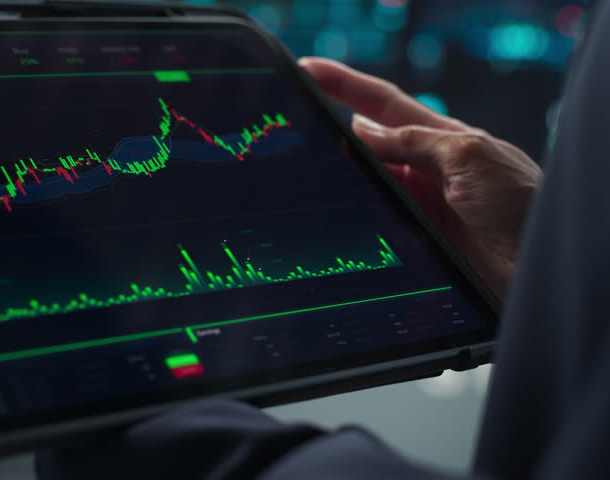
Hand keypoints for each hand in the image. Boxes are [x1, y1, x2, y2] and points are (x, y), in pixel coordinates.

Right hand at [299, 57, 541, 300]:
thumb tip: (365, 132)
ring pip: (363, 186)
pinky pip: (371, 223)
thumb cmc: (523, 205)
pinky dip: (350, 217)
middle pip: (365, 145)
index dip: (345, 85)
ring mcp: (416, 208)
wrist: (540, 269)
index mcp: (443, 140)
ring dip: (338, 178)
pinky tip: (333, 214)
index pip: (383, 106)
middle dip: (329, 132)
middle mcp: (425, 171)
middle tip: (293, 121)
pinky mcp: (411, 244)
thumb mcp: (470, 156)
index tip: (308, 71)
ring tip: (305, 169)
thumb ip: (416, 141)